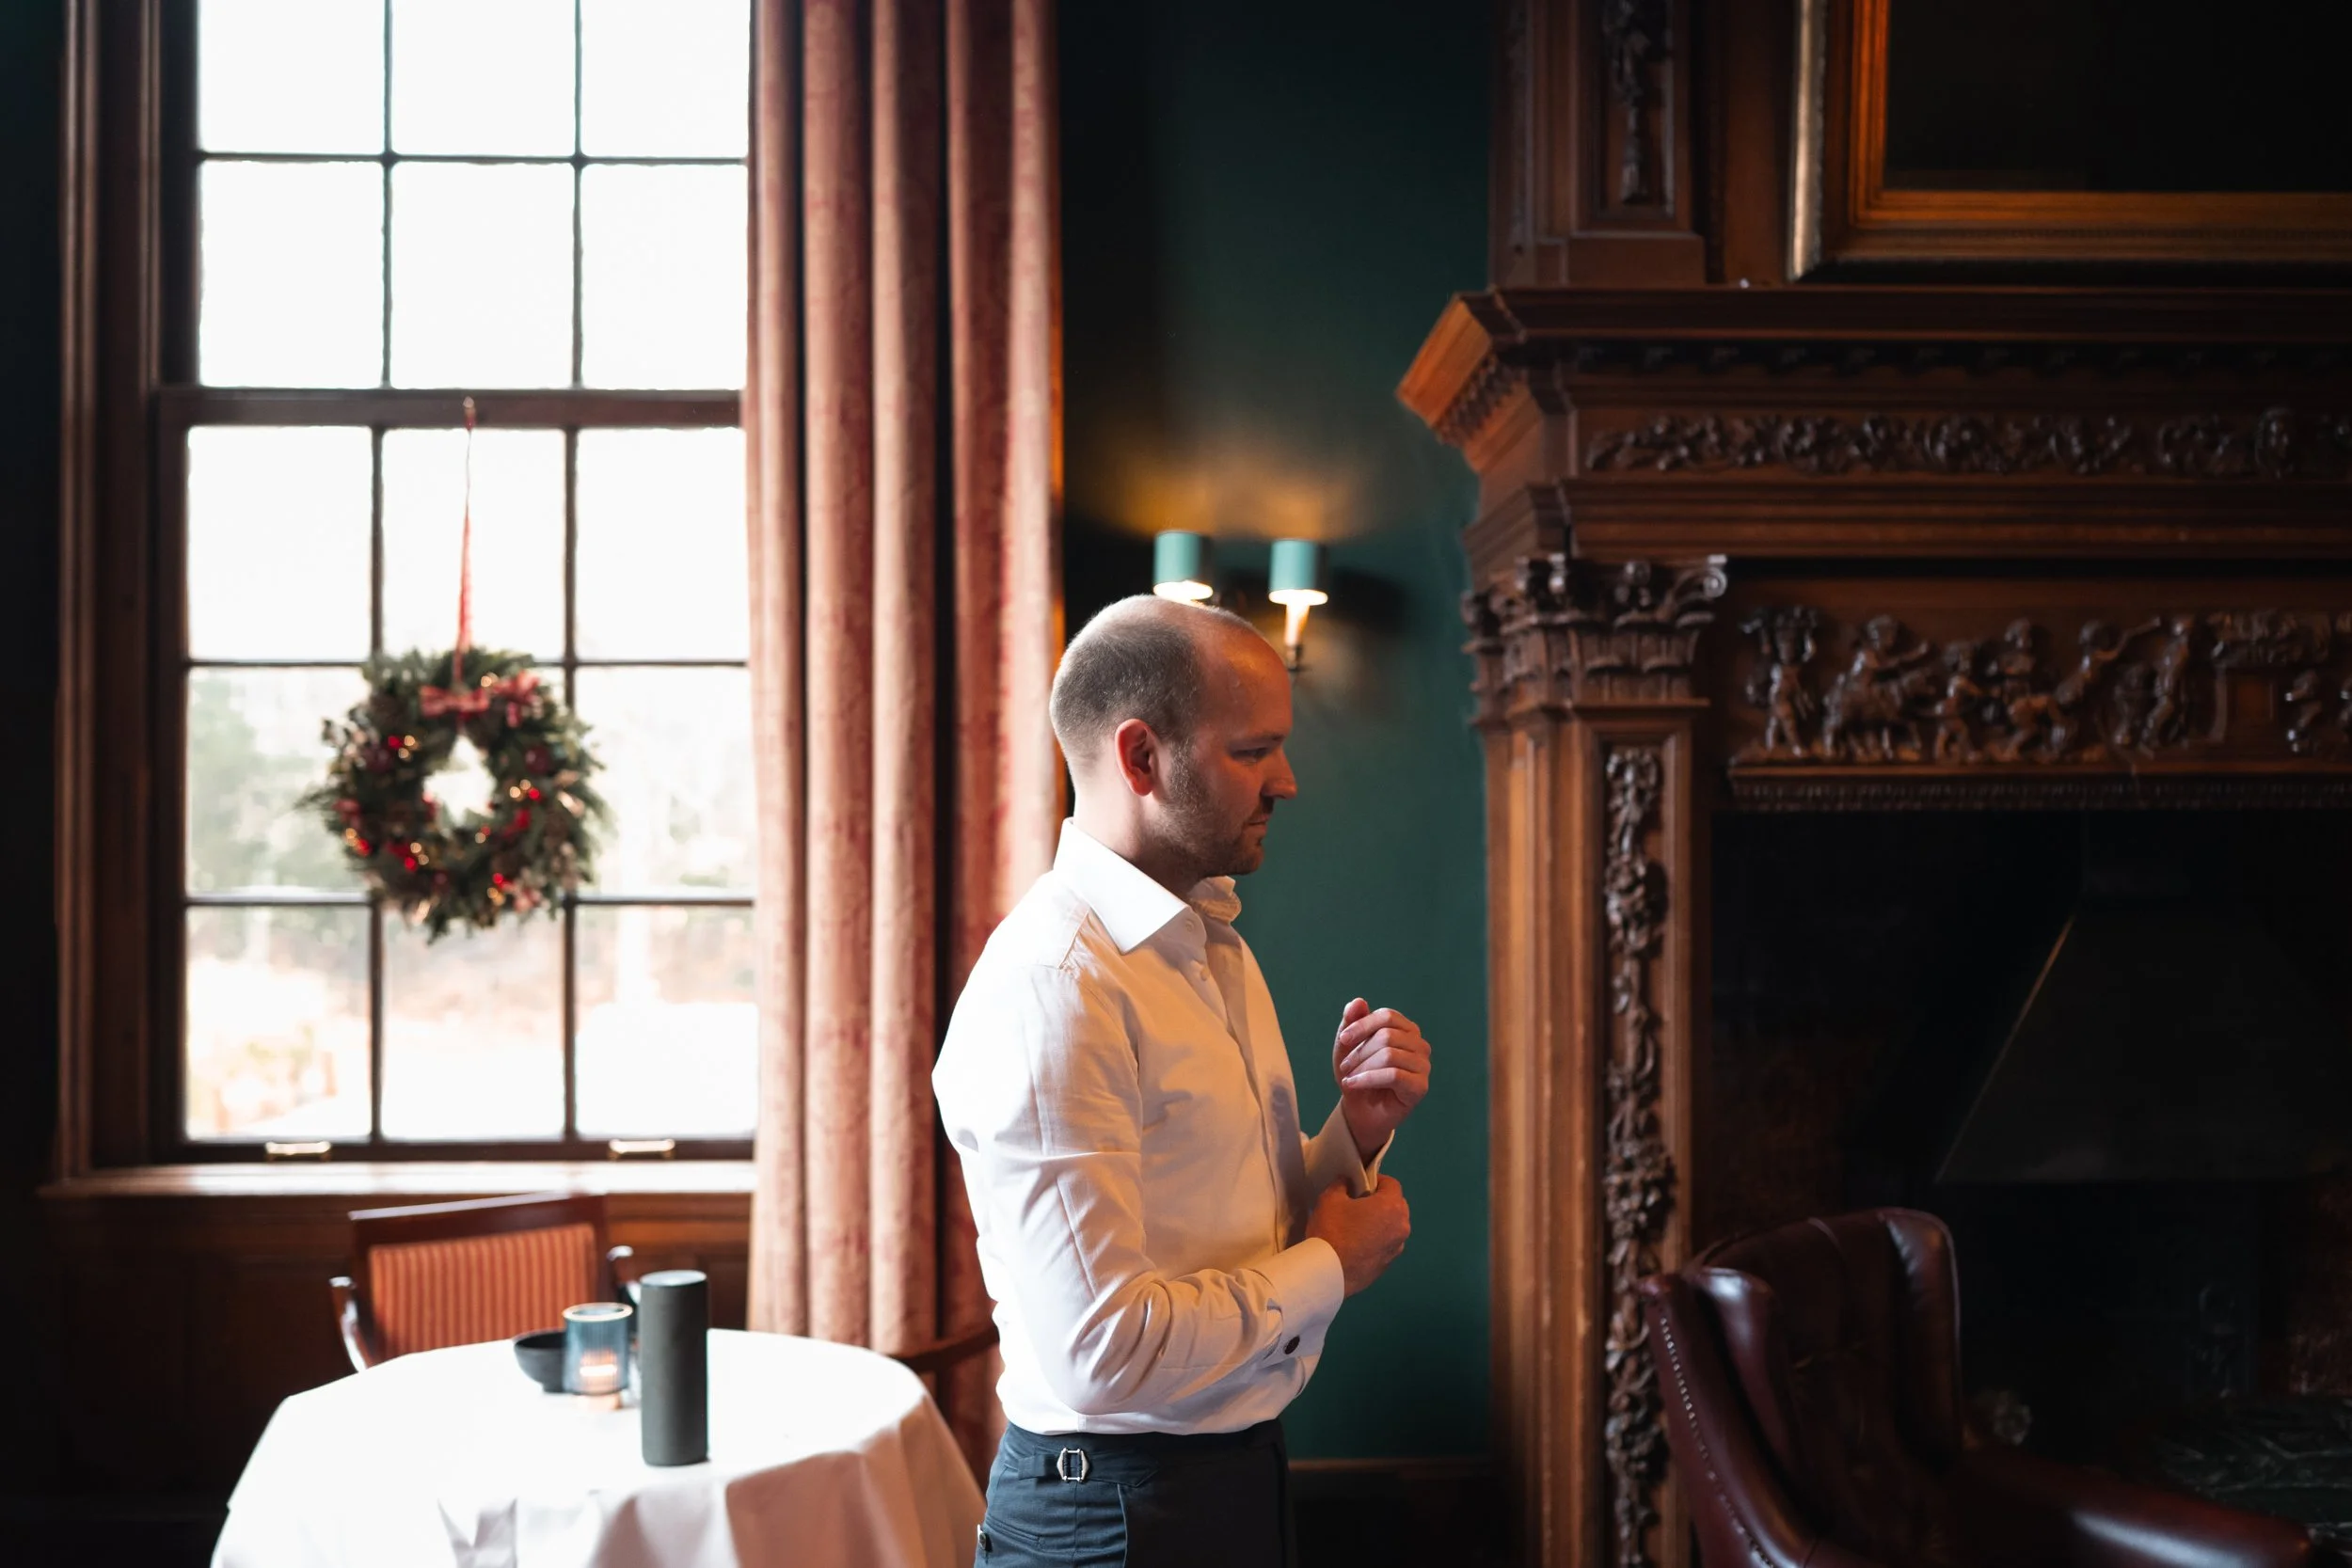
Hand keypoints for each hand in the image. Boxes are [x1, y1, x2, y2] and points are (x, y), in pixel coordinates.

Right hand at [1306, 1175, 1410, 1296]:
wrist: (1328, 1273)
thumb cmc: (1332, 1230)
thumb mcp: (1330, 1199)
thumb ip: (1342, 1184)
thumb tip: (1347, 1181)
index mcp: (1392, 1207)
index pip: (1392, 1184)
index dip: (1376, 1180)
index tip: (1360, 1184)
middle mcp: (1401, 1227)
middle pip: (1397, 1205)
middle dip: (1381, 1201)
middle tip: (1358, 1204)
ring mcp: (1397, 1248)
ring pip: (1393, 1227)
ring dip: (1381, 1222)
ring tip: (1358, 1226)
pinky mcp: (1388, 1265)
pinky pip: (1387, 1245)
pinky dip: (1378, 1240)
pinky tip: (1357, 1244)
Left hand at [1331, 998, 1430, 1160]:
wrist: (1361, 1110)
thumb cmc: (1358, 1073)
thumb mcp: (1348, 1046)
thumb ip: (1351, 1022)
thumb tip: (1358, 1001)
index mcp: (1405, 1030)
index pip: (1387, 1016)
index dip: (1362, 1025)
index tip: (1343, 1040)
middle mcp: (1419, 1045)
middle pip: (1388, 1036)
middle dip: (1360, 1052)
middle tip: (1345, 1067)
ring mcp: (1423, 1066)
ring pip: (1390, 1055)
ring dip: (1362, 1067)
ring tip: (1349, 1078)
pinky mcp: (1420, 1086)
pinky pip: (1393, 1075)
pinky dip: (1368, 1079)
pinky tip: (1353, 1084)